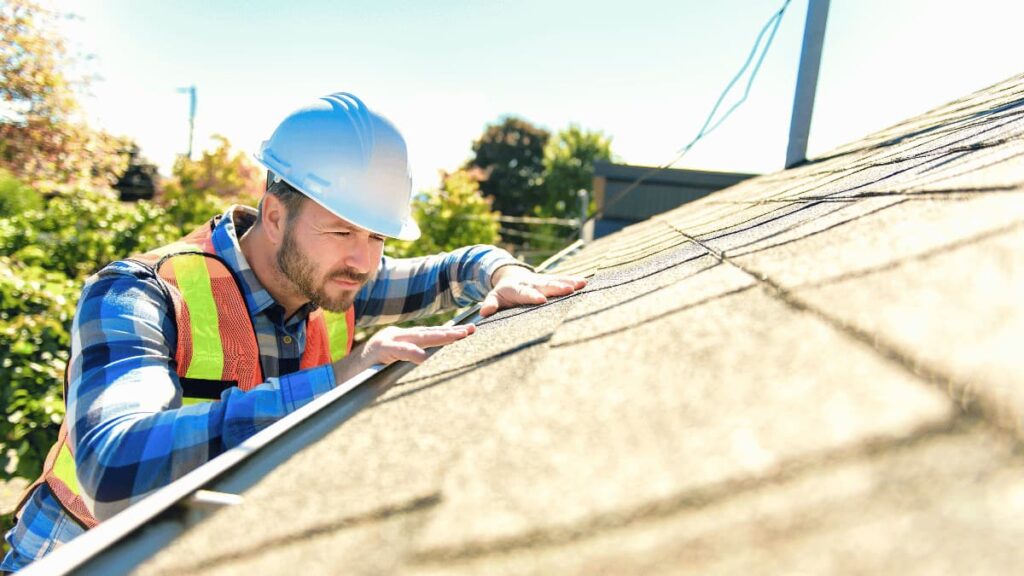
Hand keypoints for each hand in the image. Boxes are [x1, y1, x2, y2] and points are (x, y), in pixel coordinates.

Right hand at [333, 324, 474, 382]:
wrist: (337, 378)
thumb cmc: (366, 376)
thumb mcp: (393, 368)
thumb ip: (409, 363)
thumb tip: (429, 363)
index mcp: (400, 339)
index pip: (428, 334)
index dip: (448, 333)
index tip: (468, 332)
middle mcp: (395, 335)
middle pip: (428, 332)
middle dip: (451, 332)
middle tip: (471, 330)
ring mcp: (385, 341)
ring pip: (417, 337)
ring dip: (439, 336)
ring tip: (459, 336)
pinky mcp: (377, 351)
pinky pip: (396, 350)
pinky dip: (410, 352)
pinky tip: (423, 357)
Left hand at [479, 265, 586, 317]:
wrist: (511, 275)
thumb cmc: (503, 293)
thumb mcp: (494, 297)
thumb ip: (491, 304)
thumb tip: (484, 313)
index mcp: (516, 288)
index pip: (525, 293)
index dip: (533, 296)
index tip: (542, 300)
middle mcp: (531, 282)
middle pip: (544, 285)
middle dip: (557, 287)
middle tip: (568, 290)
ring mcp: (542, 280)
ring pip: (556, 280)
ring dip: (569, 282)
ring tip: (581, 284)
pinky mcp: (550, 279)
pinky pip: (562, 279)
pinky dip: (572, 280)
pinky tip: (584, 282)